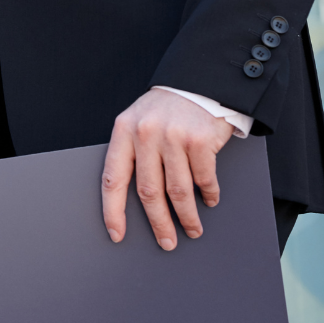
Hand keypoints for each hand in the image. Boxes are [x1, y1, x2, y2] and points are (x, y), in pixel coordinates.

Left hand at [101, 88, 235, 250]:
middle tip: (166, 242)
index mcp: (123, 131)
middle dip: (158, 223)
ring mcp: (173, 136)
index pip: (112, 179)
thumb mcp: (139, 122)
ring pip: (178, 191)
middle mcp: (145, 133)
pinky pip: (204, 179)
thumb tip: (135, 200)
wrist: (200, 80)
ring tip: (193, 229)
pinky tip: (210, 201)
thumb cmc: (167, 108)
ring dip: (187, 216)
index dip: (113, 210)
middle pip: (148, 192)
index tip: (116, 234)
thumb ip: (134, 152)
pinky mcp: (200, 139)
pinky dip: (209, 194)